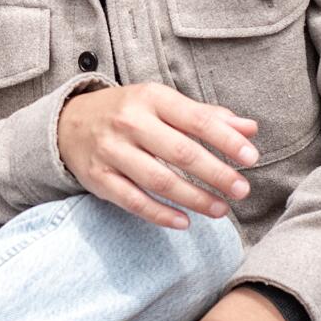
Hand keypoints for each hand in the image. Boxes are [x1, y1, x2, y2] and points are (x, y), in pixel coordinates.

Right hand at [57, 80, 257, 229]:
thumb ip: (207, 116)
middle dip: (216, 174)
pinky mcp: (99, 178)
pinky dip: (160, 214)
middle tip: (242, 190)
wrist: (69, 123)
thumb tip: (250, 128)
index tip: (251, 157)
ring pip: (159, 180)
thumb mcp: (164, 104)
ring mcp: (112, 151)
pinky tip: (185, 221)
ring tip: (221, 210)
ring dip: (194, 198)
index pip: (196, 120)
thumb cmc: (130, 113)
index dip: (226, 140)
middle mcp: (130, 122)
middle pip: (180, 152)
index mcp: (152, 98)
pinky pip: (133, 201)